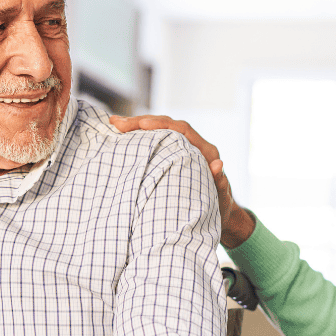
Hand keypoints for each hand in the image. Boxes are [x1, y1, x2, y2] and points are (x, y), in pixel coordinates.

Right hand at [109, 115, 254, 247]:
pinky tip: (121, 137)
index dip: (163, 125)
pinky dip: (140, 139)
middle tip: (117, 123)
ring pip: (159, 131)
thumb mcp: (220, 197)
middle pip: (167, 125)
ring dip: (137, 127)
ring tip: (114, 124)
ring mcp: (182, 149)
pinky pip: (156, 142)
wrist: (220, 213)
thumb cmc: (221, 207)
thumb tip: (219, 164)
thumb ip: (219, 182)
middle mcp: (194, 145)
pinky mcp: (173, 156)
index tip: (142, 125)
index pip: (182, 130)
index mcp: (206, 151)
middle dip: (142, 122)